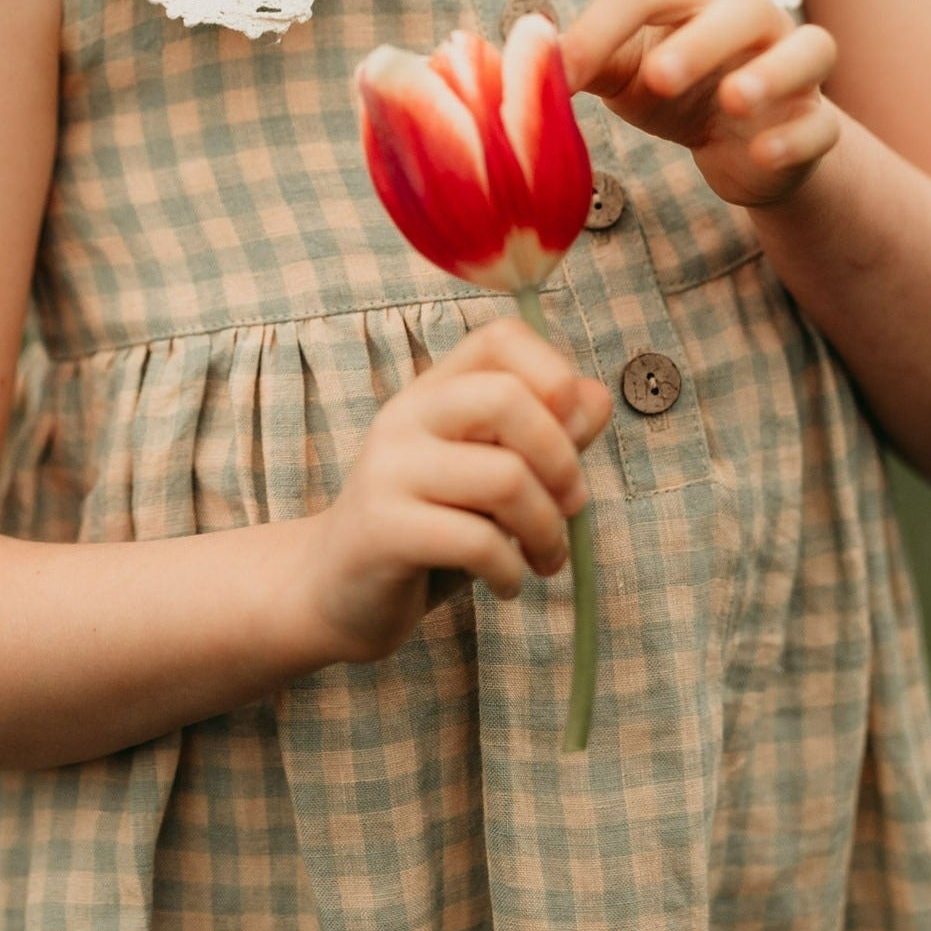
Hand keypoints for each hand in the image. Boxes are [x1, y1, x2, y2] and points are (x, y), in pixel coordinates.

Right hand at [297, 318, 613, 665]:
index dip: (554, 372)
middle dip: (561, 460)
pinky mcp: (383, 529)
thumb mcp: (492, 478)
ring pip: (505, 477)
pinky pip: (477, 541)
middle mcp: (407, 416)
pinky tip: (506, 585)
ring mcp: (389, 469)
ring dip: (547, 530)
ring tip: (544, 559)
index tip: (571, 433)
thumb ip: (546, 437)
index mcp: (435, 390)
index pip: (501, 337)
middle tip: (570, 507)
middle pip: (508, 398)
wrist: (334, 593)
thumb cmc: (429, 530)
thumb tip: (596, 398)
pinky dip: (511, 571)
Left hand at [560, 0, 840, 207]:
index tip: (566, 73)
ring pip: (810, 50)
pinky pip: (822, 124)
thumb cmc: (678, 89)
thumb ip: (585, 61)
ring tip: (733, 101)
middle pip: (741, 9)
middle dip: (701, 41)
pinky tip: (761, 154)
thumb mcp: (626, 71)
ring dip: (774, 73)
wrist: (743, 146)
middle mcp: (755, 19)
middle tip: (659, 78)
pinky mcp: (817, 121)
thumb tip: (527, 62)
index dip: (604, 25)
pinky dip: (796, 137)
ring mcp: (795, 70)